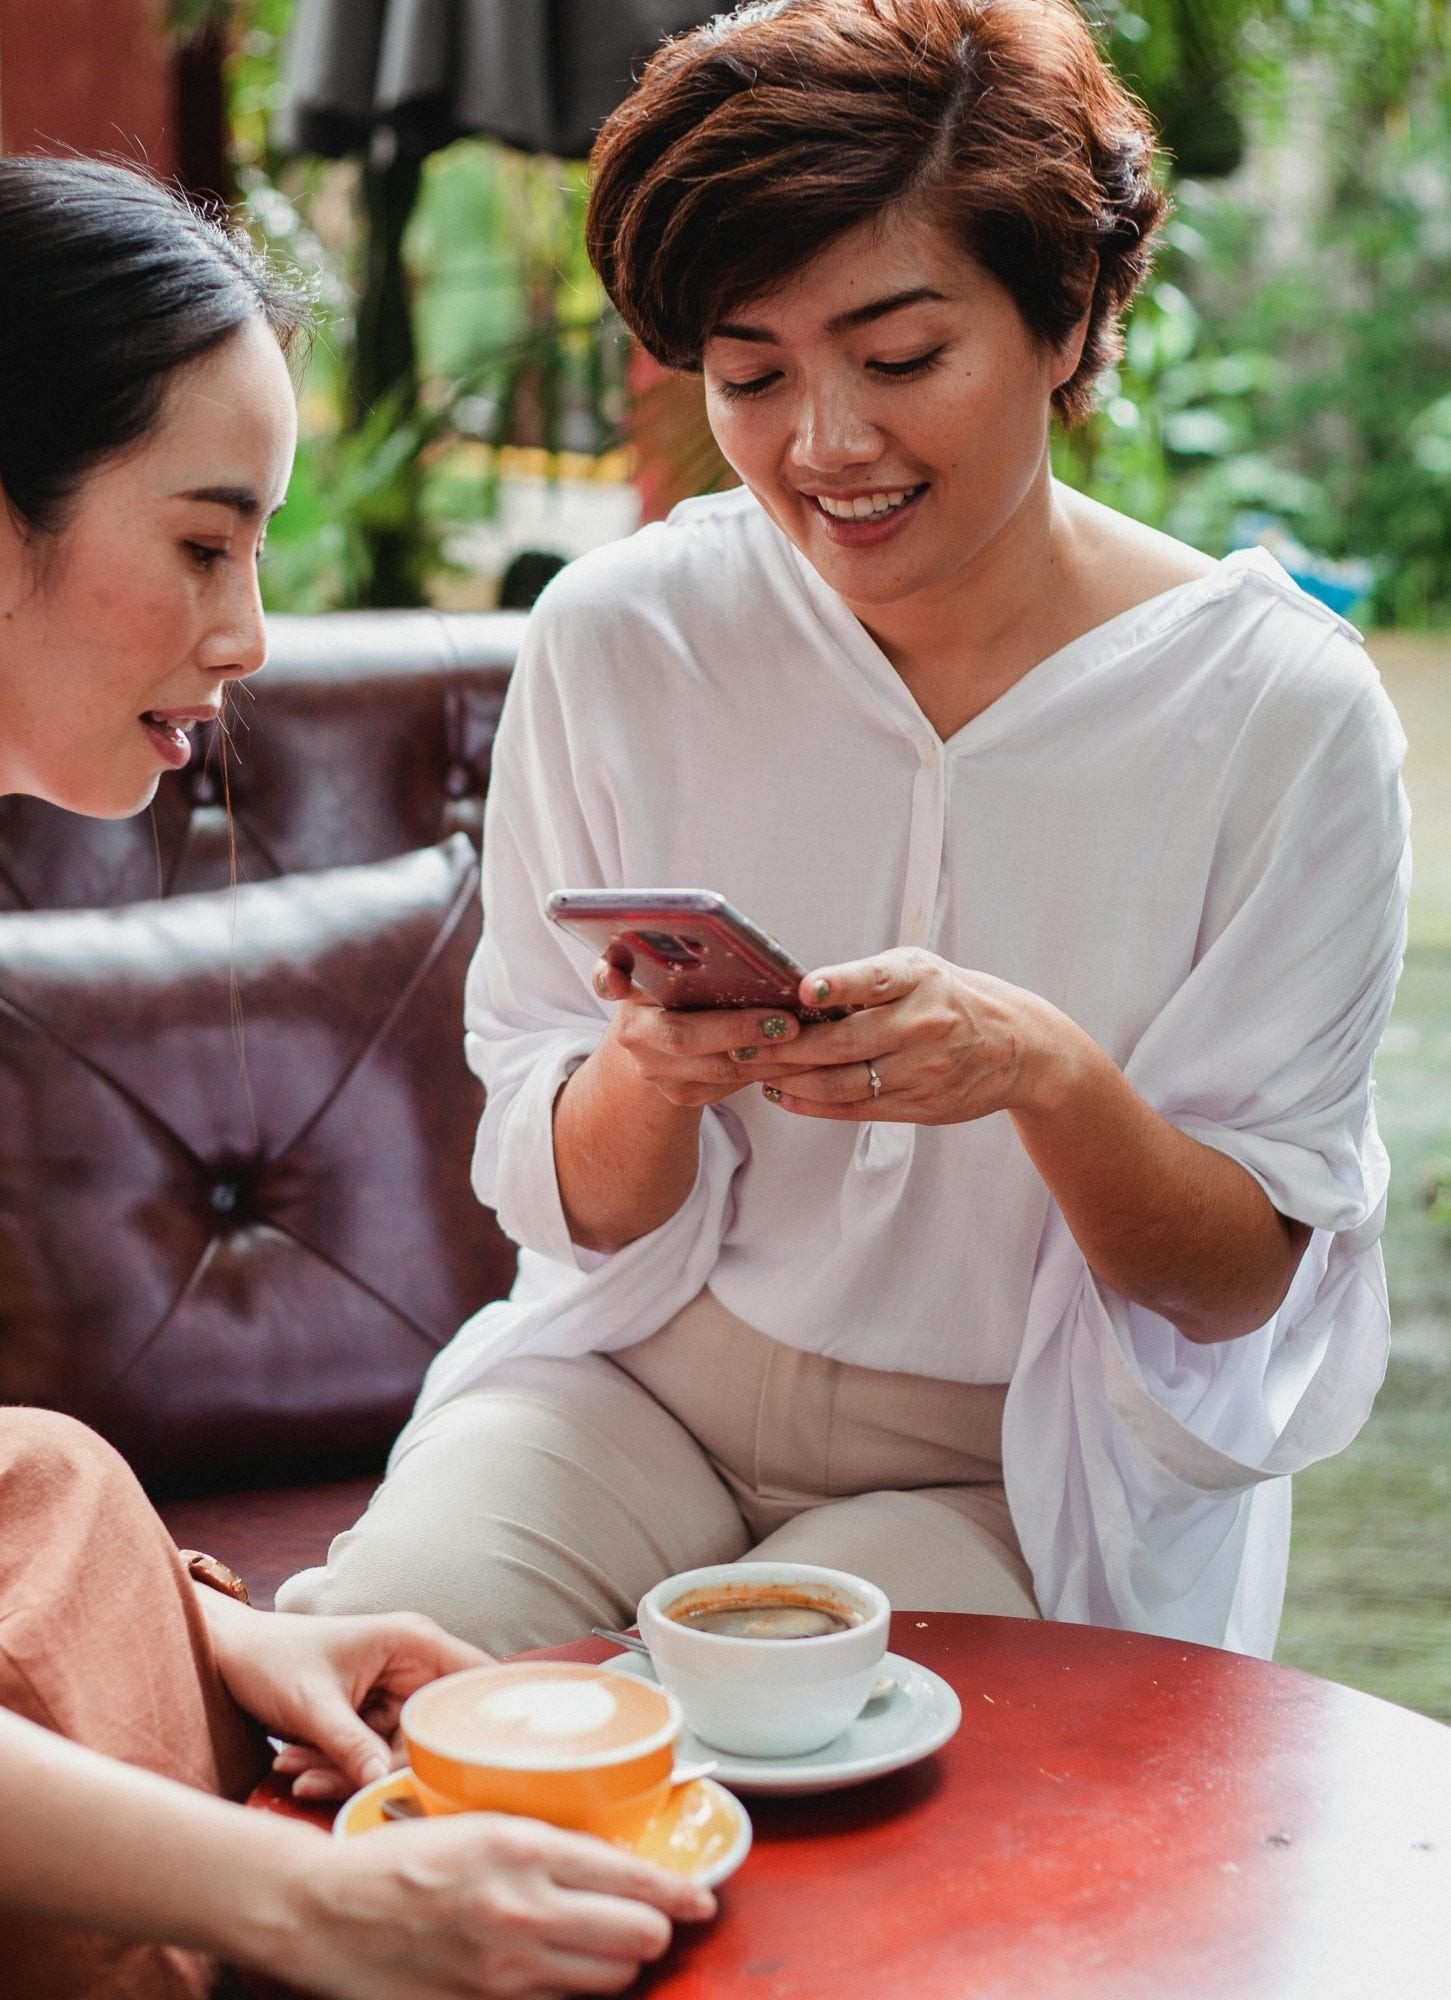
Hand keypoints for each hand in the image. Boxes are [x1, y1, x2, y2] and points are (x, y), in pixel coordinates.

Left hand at [199, 1598, 489, 1800]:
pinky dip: (337, 1771)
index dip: (482, 1721)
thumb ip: (351, 1746)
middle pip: (434, 1732)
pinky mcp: (373, 1720)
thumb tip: (384, 1786)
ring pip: (399, 1753)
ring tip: (296, 1770)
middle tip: (340, 1784)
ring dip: (350, 1773)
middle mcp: (414, 1667)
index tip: (473, 1768)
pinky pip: (372, 1758)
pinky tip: (295, 1767)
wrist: (230, 1654)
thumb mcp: (312, 1705)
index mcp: (414, 1644)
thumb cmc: (272, 1659)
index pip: (474, 1680)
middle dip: (389, 1767)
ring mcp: (394, 1696)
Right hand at [266, 1811, 715, 1999]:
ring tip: (603, 1945)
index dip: (679, 1893)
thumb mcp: (482, 1823)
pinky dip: (571, 1991)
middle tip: (647, 1920)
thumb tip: (613, 1862)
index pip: (634, 1879)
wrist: (329, 1911)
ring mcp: (506, 1971)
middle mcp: (523, 1912)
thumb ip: (549, 1843)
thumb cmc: (401, 1858)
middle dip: (653, 1930)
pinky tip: (557, 1970)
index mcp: (524, 1849)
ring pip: (609, 1981)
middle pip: (637, 1939)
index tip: (700, 1898)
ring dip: (616, 1964)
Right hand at [591, 956, 803, 1107]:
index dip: (610, 976)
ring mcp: (655, 1070)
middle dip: (737, 1030)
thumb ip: (703, 951)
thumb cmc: (682, 993)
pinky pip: (729, 1087)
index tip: (618, 979)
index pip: (608, 976)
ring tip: (806, 1041)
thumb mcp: (682, 966)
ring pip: (714, 1070)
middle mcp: (633, 1033)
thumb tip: (762, 941)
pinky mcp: (681, 1095)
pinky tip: (798, 1058)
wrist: (660, 1049)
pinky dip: (766, 1071)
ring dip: (765, 1057)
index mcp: (629, 989)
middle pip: (680, 1037)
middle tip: (785, 1023)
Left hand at [761, 948, 1080, 1124]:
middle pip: (844, 1041)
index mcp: (921, 980)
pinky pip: (857, 1108)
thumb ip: (869, 980)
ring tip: (753, 1070)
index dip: (838, 985)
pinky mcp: (921, 1105)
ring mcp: (923, 1069)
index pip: (875, 980)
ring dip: (791, 1079)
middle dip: (785, 1045)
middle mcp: (923, 1024)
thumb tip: (797, 992)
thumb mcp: (921, 972)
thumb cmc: (953, 1000)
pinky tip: (784, 1094)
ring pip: (844, 1081)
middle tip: (740, 1041)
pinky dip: (813, 1104)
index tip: (802, 990)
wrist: (1022, 1048)